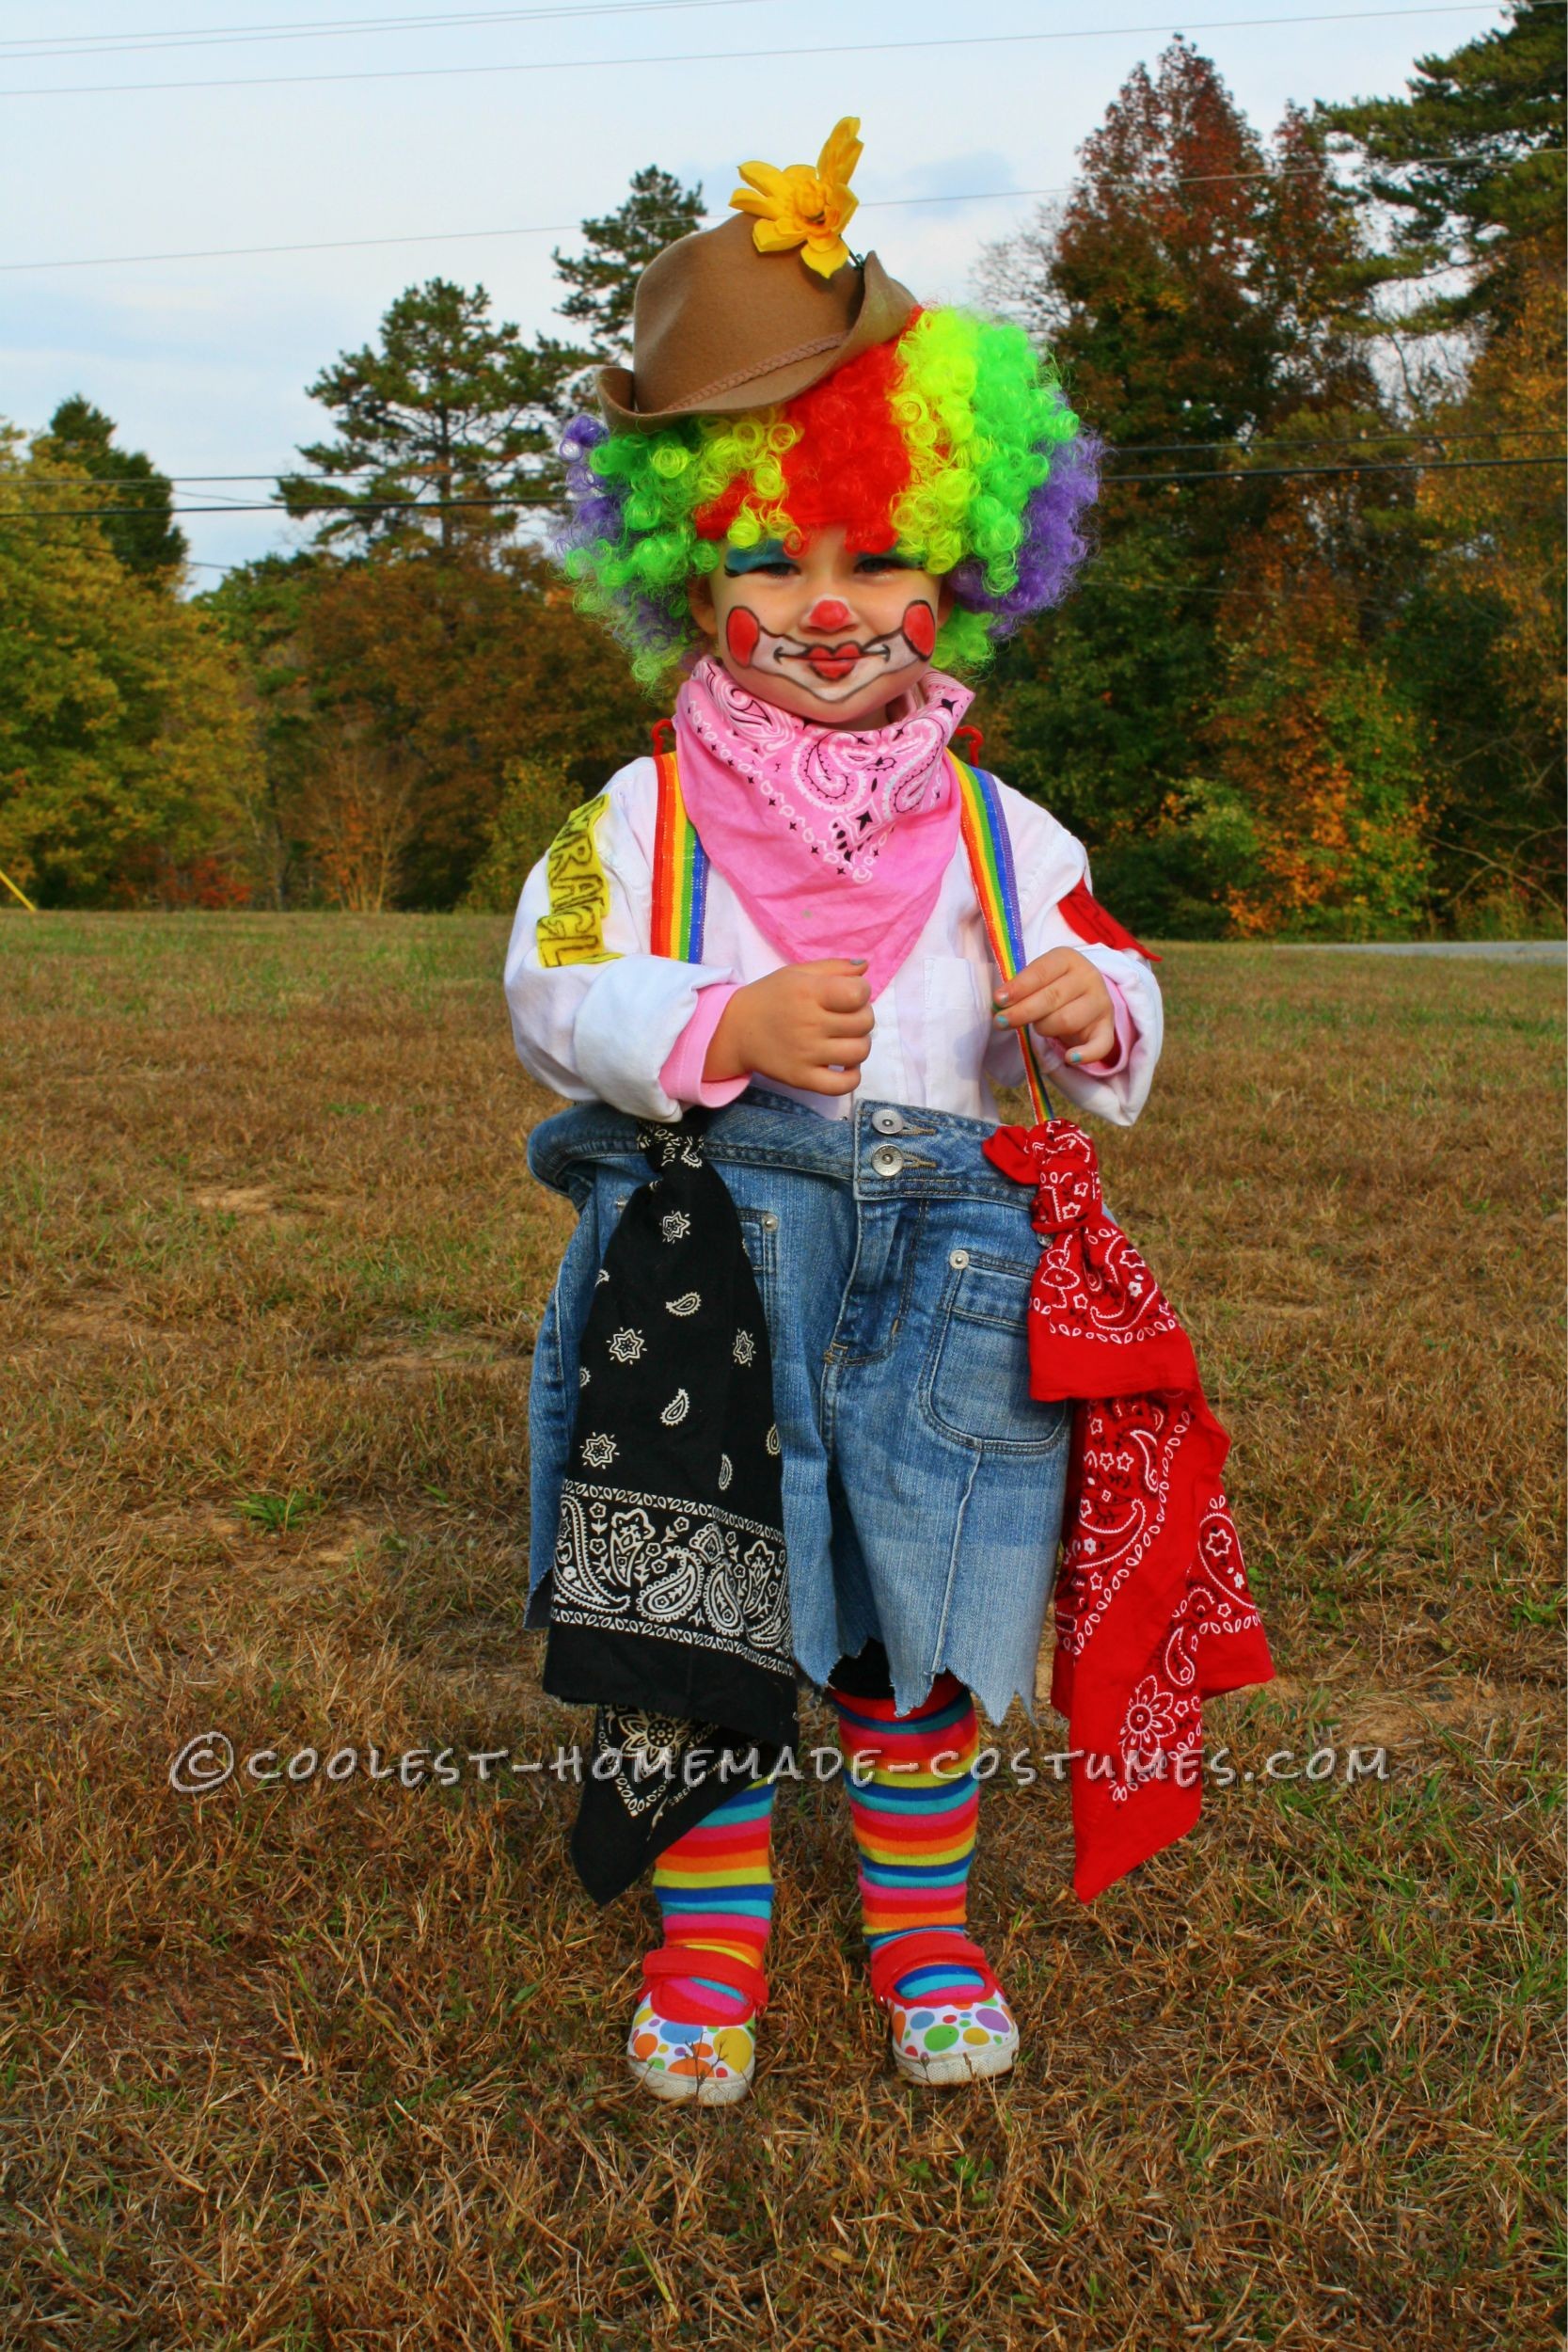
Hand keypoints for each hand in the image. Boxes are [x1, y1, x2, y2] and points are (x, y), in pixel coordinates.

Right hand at [704, 959, 873, 1095]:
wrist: (734, 1029)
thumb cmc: (771, 997)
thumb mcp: (797, 973)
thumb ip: (834, 967)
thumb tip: (865, 968)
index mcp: (808, 992)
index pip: (858, 993)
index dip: (862, 992)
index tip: (850, 995)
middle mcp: (808, 1023)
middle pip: (864, 1023)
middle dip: (863, 1017)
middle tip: (847, 1017)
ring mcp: (806, 1054)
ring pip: (859, 1052)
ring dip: (860, 1044)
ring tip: (846, 1039)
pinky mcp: (802, 1078)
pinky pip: (843, 1085)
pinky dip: (852, 1076)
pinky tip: (844, 1065)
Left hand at [991, 946, 1114, 1063]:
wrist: (1084, 995)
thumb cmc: (1051, 986)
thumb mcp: (1037, 980)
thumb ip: (1020, 989)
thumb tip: (999, 1003)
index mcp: (1068, 959)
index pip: (1041, 972)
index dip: (1018, 988)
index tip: (998, 1001)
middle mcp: (1088, 977)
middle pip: (1052, 998)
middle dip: (1022, 1012)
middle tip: (1001, 1022)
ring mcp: (1101, 1003)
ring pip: (1067, 1020)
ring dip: (1044, 1028)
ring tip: (1037, 1028)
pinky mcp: (1107, 1028)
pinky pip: (1100, 1045)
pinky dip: (1085, 1054)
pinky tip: (1069, 1058)